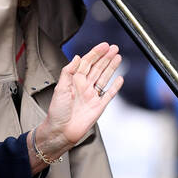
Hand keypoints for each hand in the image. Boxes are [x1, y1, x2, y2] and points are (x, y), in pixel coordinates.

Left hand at [33, 43, 123, 162]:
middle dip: (106, 57)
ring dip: (111, 67)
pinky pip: (108, 94)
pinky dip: (115, 87)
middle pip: (97, 68)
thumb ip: (68, 72)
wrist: (60, 132)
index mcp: (74, 81)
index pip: (87, 63)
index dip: (96, 53)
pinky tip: (120, 78)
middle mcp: (84, 87)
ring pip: (104, 78)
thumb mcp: (60, 89)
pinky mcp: (98, 107)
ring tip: (118, 57)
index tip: (104, 45)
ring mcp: (92, 96)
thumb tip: (77, 57)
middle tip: (114, 48)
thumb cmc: (56, 113)